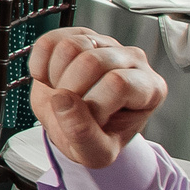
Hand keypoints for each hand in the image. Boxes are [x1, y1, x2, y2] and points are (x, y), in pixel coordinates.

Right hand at [26, 27, 166, 169]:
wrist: (76, 125)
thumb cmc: (95, 137)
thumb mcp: (95, 153)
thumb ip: (83, 134)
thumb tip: (62, 100)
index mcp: (149, 89)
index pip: (118, 84)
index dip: (94, 106)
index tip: (92, 121)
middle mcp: (133, 60)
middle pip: (92, 62)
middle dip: (70, 91)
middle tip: (71, 108)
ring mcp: (105, 44)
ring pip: (72, 46)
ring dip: (55, 77)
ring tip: (62, 94)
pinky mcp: (78, 35)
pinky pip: (49, 41)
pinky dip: (40, 65)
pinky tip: (49, 80)